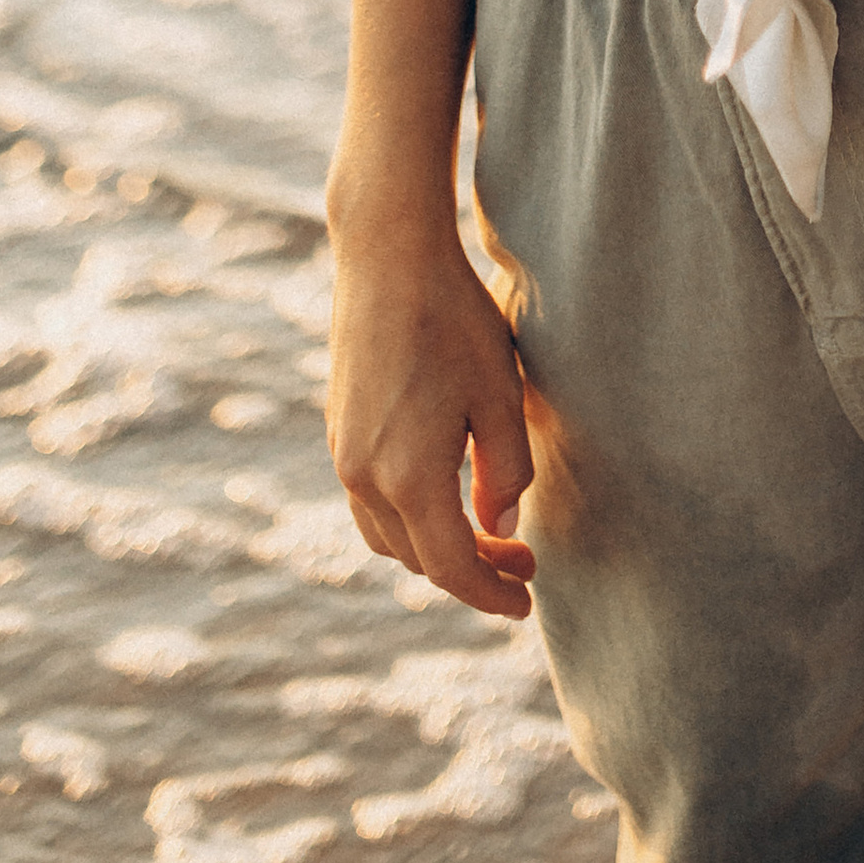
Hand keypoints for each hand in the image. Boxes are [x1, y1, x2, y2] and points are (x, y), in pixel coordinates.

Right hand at [324, 211, 536, 619]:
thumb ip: (506, 472)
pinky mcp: (337, 432)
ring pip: (387, 536)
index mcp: (407, 477)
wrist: (387, 258)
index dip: (490, 594)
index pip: (451, 567)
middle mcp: (363, 477)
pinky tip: (445, 494)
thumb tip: (501, 529)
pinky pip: (369, 503)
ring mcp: (342, 455)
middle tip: (522, 562)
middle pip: (418, 558)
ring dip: (435, 548)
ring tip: (488, 535)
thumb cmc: (454, 320)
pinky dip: (408, 518)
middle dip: (471, 571)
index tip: (525, 604)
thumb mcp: (500, 395)